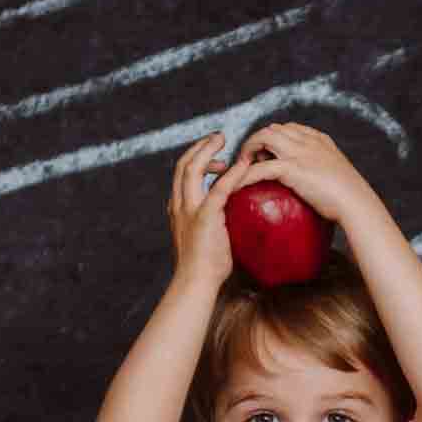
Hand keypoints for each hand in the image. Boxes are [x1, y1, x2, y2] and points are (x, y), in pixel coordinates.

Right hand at [167, 133, 251, 284]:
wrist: (195, 284)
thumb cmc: (204, 269)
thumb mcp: (205, 240)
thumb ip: (213, 224)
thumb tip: (234, 220)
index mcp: (177, 209)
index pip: (181, 175)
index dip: (196, 160)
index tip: (216, 160)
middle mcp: (178, 206)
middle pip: (183, 165)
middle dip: (199, 146)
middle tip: (219, 138)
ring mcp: (189, 210)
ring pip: (192, 168)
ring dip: (207, 150)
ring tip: (224, 141)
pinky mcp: (204, 217)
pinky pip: (219, 188)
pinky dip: (232, 173)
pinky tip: (244, 164)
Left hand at [237, 123, 376, 224]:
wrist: (357, 203)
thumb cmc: (352, 199)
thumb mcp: (339, 179)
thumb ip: (326, 176)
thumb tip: (318, 191)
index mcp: (320, 141)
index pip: (290, 128)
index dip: (275, 139)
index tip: (266, 155)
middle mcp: (308, 141)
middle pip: (273, 129)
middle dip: (256, 141)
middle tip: (247, 162)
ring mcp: (300, 152)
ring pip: (263, 137)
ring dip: (248, 149)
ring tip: (240, 167)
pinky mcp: (292, 168)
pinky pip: (260, 167)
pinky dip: (245, 175)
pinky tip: (236, 185)